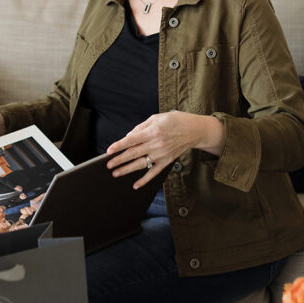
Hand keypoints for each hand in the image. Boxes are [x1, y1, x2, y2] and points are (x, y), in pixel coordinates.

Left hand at [106, 111, 224, 188]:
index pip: (131, 140)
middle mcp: (156, 144)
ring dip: (127, 169)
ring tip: (115, 173)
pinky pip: (154, 173)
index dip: (119, 146)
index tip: (109, 151)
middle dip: (119, 159)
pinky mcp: (167, 161)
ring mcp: (161, 154)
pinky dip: (144, 180)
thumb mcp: (157, 118)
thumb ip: (141, 127)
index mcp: (153, 131)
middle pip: (133, 153)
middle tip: (108, 164)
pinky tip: (136, 185)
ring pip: (141, 164)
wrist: (195, 130)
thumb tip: (129, 136)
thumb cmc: (176, 121)